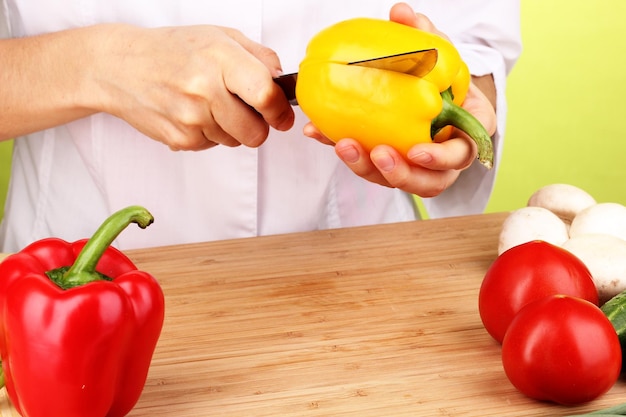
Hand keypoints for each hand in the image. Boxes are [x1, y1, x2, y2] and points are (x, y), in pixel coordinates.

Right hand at [95, 24, 294, 149]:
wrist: (120, 67)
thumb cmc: (172, 50)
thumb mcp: (220, 37)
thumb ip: (259, 57)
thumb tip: (283, 82)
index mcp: (220, 59)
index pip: (265, 95)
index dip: (279, 110)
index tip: (281, 113)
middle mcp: (205, 90)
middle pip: (255, 132)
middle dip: (258, 125)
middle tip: (246, 110)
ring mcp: (191, 118)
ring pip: (236, 141)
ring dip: (232, 128)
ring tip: (210, 104)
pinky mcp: (180, 139)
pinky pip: (213, 145)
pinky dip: (210, 133)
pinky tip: (194, 112)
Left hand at [303, 3, 496, 197]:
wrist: (441, 95)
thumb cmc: (446, 79)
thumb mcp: (440, 54)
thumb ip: (426, 36)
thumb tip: (401, 12)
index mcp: (465, 137)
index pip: (459, 156)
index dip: (439, 159)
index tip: (416, 151)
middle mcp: (443, 162)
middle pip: (426, 183)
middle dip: (399, 173)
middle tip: (377, 153)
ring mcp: (416, 169)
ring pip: (394, 181)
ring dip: (367, 167)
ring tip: (343, 145)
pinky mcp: (388, 165)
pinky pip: (368, 165)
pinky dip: (346, 151)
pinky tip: (319, 132)